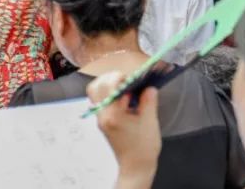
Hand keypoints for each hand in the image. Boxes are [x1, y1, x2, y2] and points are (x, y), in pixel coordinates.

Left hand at [87, 72, 160, 186]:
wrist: (135, 167)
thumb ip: (149, 101)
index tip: (133, 78)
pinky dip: (108, 94)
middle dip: (112, 78)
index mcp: (113, 114)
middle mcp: (102, 115)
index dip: (120, 77)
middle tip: (127, 81)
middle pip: (96, 86)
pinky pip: (99, 100)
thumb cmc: (143, 148)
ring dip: (107, 85)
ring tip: (123, 87)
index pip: (109, 86)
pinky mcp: (102, 121)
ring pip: (94, 92)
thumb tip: (149, 87)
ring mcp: (100, 118)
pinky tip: (122, 98)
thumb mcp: (150, 122)